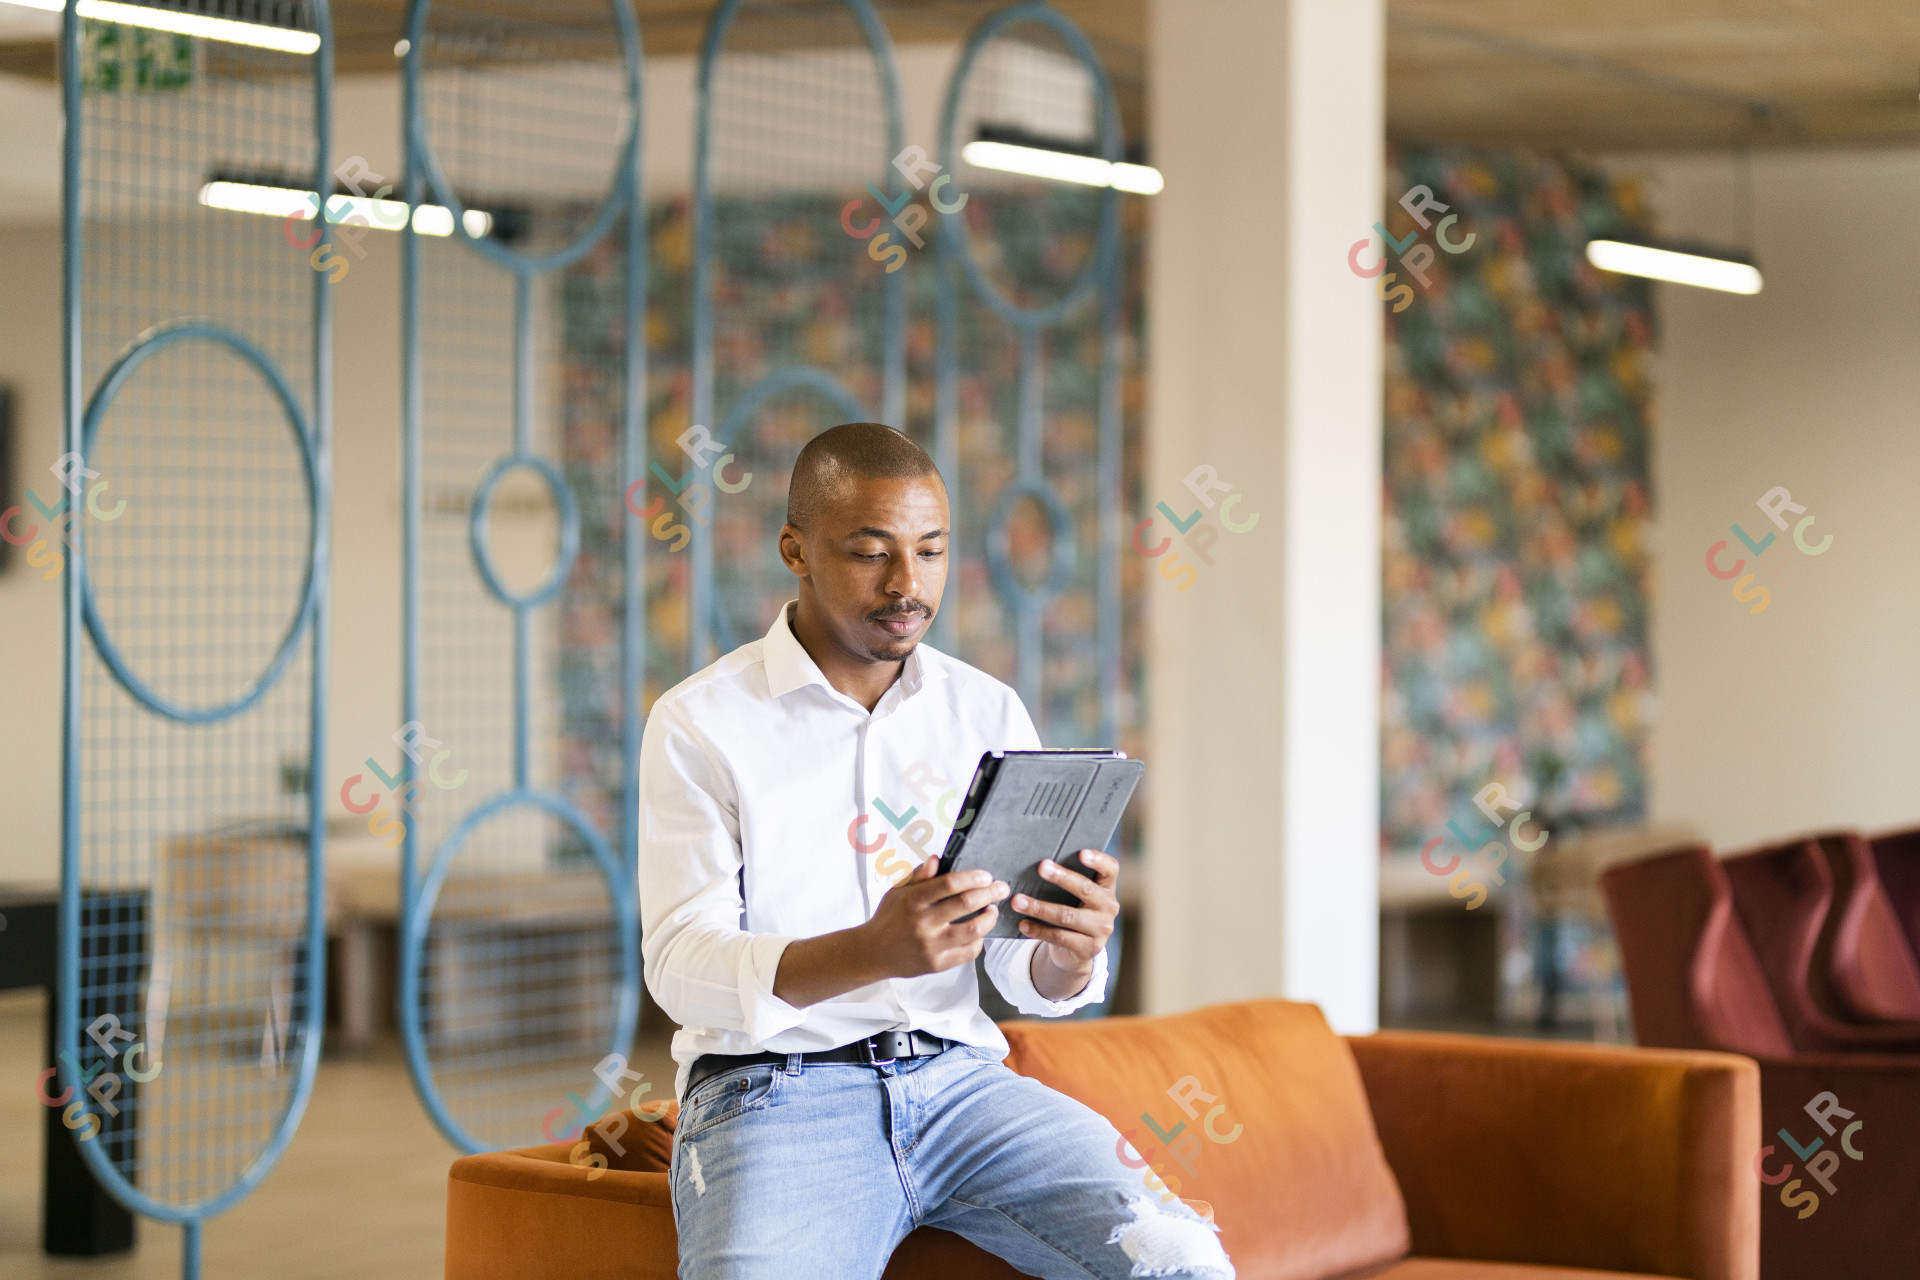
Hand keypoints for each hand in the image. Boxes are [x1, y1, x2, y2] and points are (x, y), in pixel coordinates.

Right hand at [858, 857, 1009, 979]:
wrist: (872, 953)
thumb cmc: (888, 918)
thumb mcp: (898, 891)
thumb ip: (919, 875)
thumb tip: (938, 859)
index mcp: (913, 900)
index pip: (949, 884)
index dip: (973, 877)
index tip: (986, 876)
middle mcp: (923, 922)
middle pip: (966, 904)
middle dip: (990, 893)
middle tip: (1001, 888)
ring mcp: (931, 945)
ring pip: (973, 929)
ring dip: (989, 917)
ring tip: (992, 910)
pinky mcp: (936, 964)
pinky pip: (968, 952)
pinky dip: (979, 941)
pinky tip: (979, 933)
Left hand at [1015, 850, 1117, 998]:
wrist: (1077, 950)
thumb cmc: (1073, 911)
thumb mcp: (1077, 896)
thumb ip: (1068, 881)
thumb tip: (1039, 865)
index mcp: (1107, 888)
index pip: (1110, 869)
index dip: (1098, 860)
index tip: (1081, 853)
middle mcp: (1108, 908)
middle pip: (1085, 889)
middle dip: (1061, 877)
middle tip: (1041, 867)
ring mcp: (1100, 930)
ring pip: (1067, 916)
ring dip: (1039, 907)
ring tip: (1018, 901)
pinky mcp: (1087, 948)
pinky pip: (1059, 937)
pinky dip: (1038, 930)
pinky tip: (1023, 924)